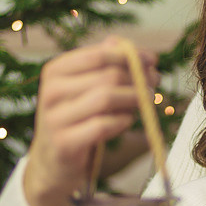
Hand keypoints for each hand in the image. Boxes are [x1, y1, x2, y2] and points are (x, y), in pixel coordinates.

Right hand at [23, 36, 158, 205]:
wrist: (51, 162)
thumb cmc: (74, 120)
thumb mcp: (83, 89)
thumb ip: (101, 65)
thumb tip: (121, 42)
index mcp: (55, 71)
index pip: (99, 55)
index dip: (132, 56)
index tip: (153, 61)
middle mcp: (51, 91)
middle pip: (107, 76)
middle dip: (138, 79)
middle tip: (155, 84)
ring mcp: (55, 118)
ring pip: (106, 98)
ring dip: (134, 99)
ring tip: (146, 101)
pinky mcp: (65, 143)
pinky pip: (103, 125)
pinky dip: (122, 122)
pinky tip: (128, 121)